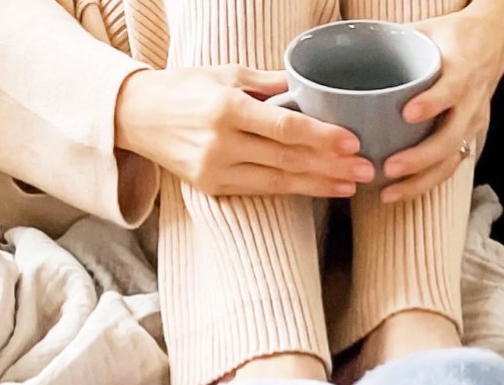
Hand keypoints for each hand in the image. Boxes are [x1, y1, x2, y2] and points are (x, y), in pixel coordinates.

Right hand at [115, 66, 374, 197]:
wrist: (136, 117)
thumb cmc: (185, 89)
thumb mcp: (227, 74)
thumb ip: (270, 83)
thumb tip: (311, 87)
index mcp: (227, 107)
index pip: (285, 127)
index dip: (321, 137)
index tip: (352, 142)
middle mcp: (222, 142)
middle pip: (287, 158)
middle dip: (331, 166)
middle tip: (366, 169)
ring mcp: (216, 169)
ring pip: (278, 181)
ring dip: (319, 184)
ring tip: (351, 185)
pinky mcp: (212, 187)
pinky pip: (262, 190)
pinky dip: (294, 190)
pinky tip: (320, 189)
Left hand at [380, 0, 503, 202]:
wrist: (491, 44)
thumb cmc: (450, 38)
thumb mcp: (426, 31)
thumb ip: (393, 40)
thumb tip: (347, 46)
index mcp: (462, 70)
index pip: (452, 89)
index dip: (432, 103)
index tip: (407, 114)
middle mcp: (471, 101)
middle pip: (450, 137)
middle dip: (419, 157)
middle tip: (388, 168)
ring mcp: (472, 123)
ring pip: (450, 160)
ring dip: (419, 180)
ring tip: (388, 193)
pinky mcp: (469, 138)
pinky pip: (449, 167)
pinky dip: (424, 183)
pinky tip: (399, 193)